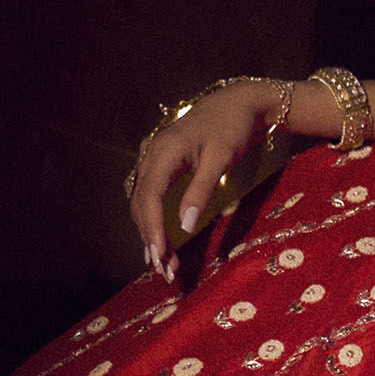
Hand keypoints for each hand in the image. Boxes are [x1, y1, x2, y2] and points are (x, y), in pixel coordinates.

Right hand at [126, 80, 285, 280]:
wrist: (234, 104)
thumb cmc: (231, 128)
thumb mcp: (221, 158)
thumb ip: (202, 190)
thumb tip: (185, 226)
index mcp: (163, 152)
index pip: (149, 197)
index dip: (152, 229)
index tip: (160, 257)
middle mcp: (151, 156)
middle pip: (140, 204)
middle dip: (150, 239)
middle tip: (164, 271)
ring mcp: (152, 160)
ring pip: (141, 203)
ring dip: (149, 233)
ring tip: (163, 264)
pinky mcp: (159, 166)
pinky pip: (148, 197)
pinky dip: (152, 221)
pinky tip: (161, 241)